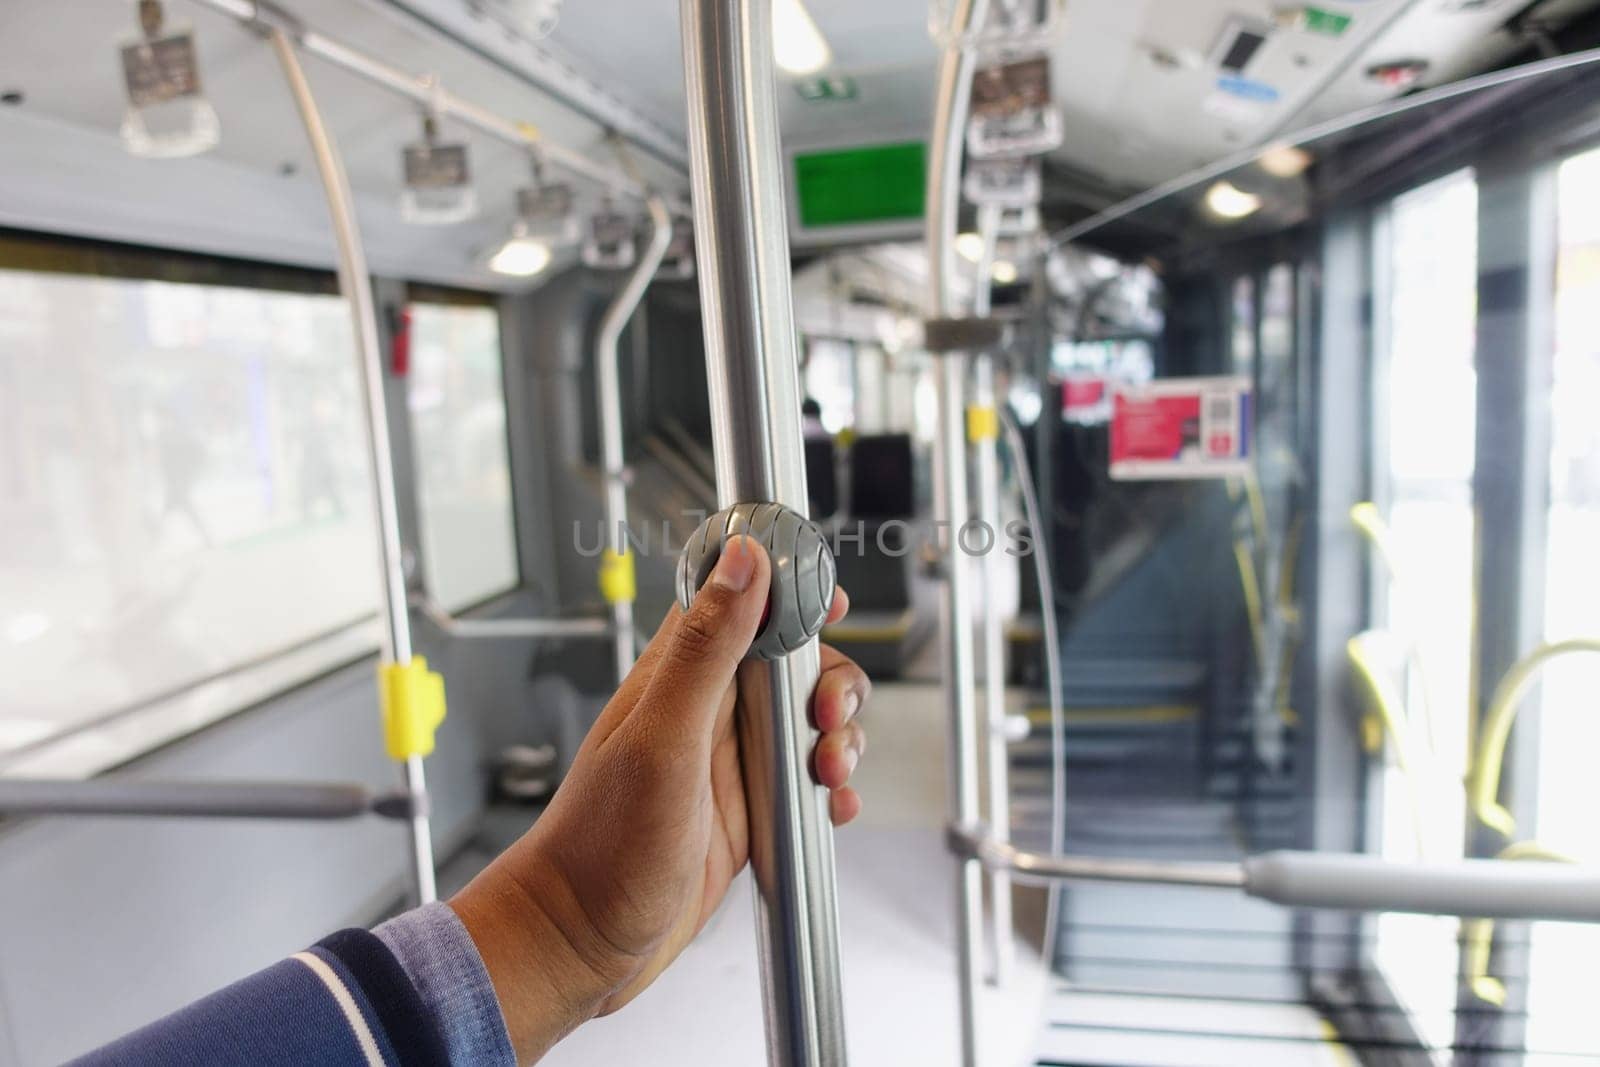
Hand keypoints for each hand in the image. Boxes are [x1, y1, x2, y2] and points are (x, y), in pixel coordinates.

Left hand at [450, 537, 869, 1062]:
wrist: (580, 943)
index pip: (740, 599)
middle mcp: (706, 712)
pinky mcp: (746, 812)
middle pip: (794, 663)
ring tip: (829, 772)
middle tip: (828, 715)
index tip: (831, 601)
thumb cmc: (602, 848)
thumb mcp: (664, 739)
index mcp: (679, 676)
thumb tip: (744, 563)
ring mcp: (728, 764)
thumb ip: (705, 649)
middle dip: (830, 681)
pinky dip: (830, 793)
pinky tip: (829, 810)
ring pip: (807, 724)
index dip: (789, 590)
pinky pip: (805, 786)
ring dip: (838, 739)